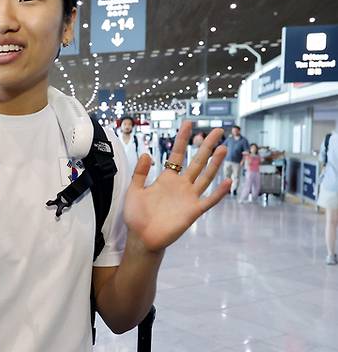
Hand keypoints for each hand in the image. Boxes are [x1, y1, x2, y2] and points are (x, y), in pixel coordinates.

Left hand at [123, 121, 230, 252]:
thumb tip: (147, 154)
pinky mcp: (193, 211)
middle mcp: (181, 185)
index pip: (177, 154)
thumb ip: (140, 172)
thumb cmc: (137, 215)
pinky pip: (208, 200)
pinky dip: (218, 192)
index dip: (182, 139)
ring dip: (215, 163)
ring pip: (205, 177)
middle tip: (218, 131)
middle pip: (197, 161)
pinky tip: (227, 181)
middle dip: (206, 145)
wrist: (142, 238)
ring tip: (223, 148)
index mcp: (167, 178)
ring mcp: (189, 197)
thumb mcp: (134, 190)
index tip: (188, 123)